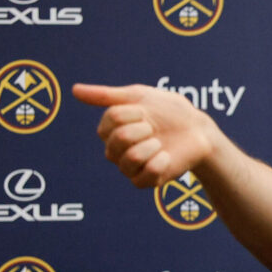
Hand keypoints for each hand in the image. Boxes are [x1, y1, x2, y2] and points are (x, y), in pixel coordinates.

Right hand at [72, 83, 214, 187]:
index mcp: (110, 129)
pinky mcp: (144, 181)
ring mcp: (128, 167)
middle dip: (145, 128)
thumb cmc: (169, 112)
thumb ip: (106, 96)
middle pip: (120, 138)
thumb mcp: (140, 97)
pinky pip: (145, 175)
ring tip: (160, 143)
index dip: (134, 113)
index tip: (146, 113)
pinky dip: (161, 162)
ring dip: (153, 145)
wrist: (198, 130)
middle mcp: (114, 150)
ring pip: (130, 158)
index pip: (112, 119)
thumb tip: (73, 90)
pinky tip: (167, 157)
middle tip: (155, 129)